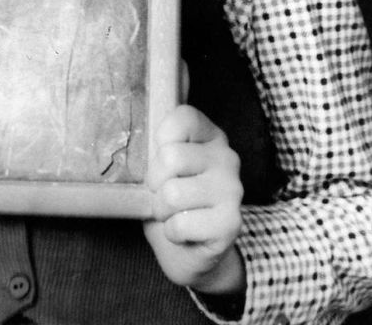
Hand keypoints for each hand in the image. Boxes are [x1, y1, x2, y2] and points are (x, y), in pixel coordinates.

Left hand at [144, 105, 244, 295]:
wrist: (190, 254)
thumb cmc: (170, 204)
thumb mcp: (160, 169)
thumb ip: (156, 150)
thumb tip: (139, 149)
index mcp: (209, 136)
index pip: (182, 117)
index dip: (160, 140)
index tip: (162, 160)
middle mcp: (227, 157)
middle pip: (171, 157)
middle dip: (154, 183)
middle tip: (162, 195)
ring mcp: (232, 189)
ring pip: (172, 193)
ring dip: (162, 211)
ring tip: (172, 214)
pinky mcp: (231, 222)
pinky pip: (181, 224)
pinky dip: (172, 233)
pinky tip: (184, 233)